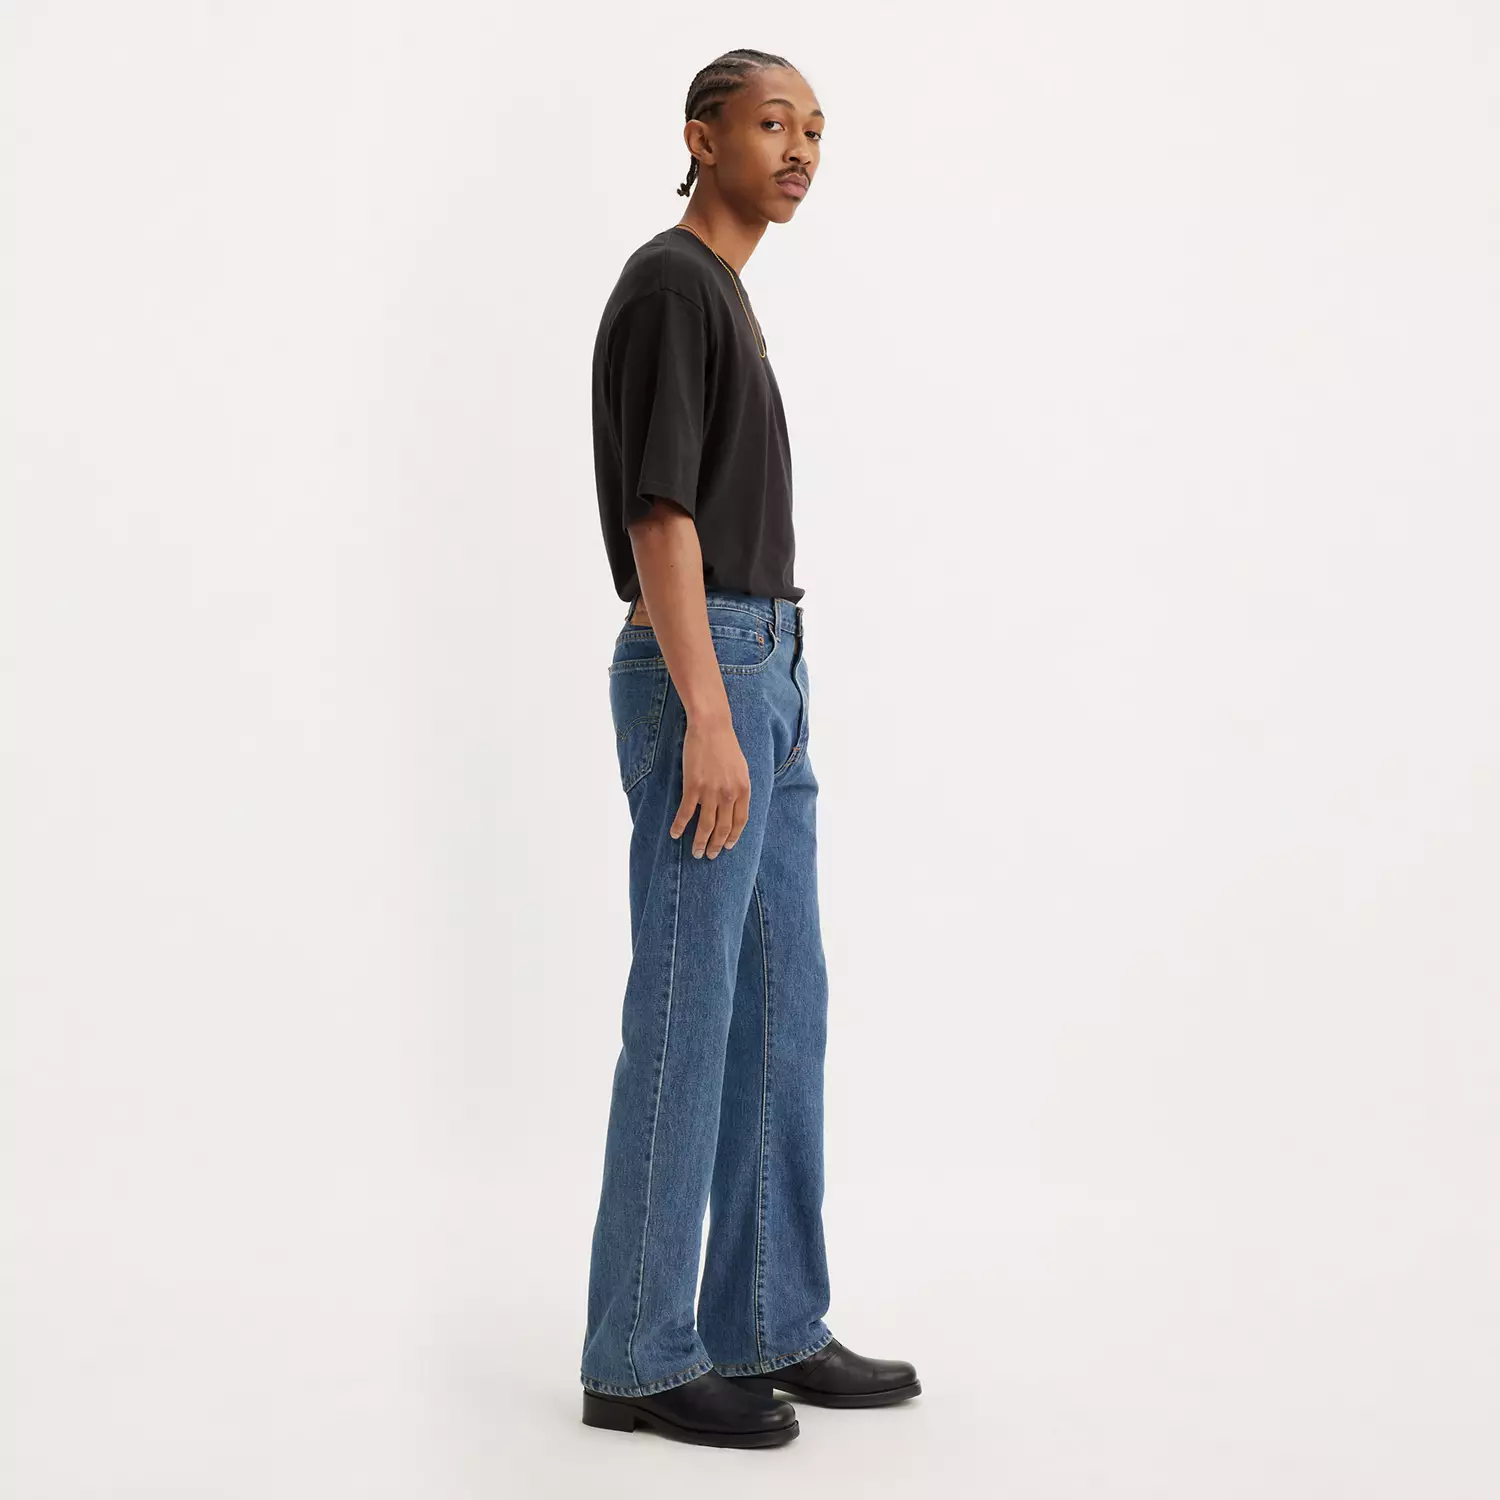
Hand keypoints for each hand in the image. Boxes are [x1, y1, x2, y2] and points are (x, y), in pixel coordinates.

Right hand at [672, 711, 750, 857]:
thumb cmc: (726, 745)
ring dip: (700, 842)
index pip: (740, 822)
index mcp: (743, 790)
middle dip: (716, 845)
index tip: (727, 846)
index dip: (733, 837)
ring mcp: (711, 792)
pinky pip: (686, 813)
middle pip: (723, 828)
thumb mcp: (741, 768)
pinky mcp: (693, 787)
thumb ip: (740, 788)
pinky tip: (675, 834)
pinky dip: (680, 826)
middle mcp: (729, 795)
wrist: (711, 727)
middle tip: (709, 856)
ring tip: (696, 852)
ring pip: (705, 826)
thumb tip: (735, 804)